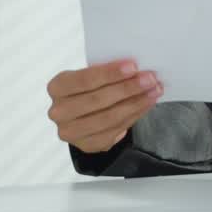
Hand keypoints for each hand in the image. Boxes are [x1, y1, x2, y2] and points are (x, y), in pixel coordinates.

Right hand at [46, 59, 162, 152]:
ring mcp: (71, 132)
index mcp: (57, 87)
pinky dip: (135, 115)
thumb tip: (136, 69)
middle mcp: (59, 112)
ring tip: (154, 90)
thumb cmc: (90, 88)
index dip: (110, 73)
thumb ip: (106, 72)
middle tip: (150, 79)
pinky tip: (146, 104)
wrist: (84, 114)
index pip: (84, 80)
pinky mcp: (87, 145)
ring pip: (109, 117)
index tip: (133, 66)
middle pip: (98, 100)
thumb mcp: (91, 75)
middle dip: (128, 88)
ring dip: (136, 103)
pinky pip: (115, 130)